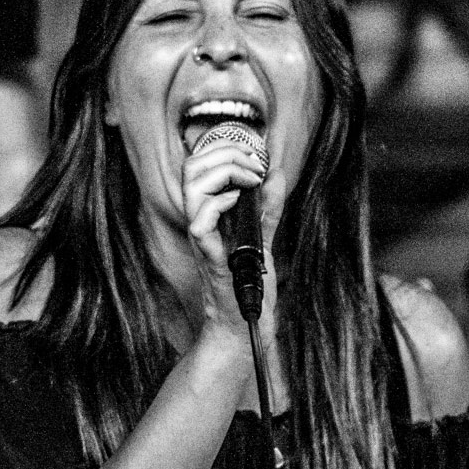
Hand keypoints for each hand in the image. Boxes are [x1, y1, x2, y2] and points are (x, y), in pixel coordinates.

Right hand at [181, 131, 279, 339]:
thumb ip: (268, 207)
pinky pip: (200, 222)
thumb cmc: (248, 281)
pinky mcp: (210, 256)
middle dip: (224, 152)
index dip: (223, 147)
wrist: (246, 321)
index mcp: (209, 212)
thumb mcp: (262, 235)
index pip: (198, 164)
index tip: (254, 155)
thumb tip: (277, 174)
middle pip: (191, 167)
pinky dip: (220, 203)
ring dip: (225, 172)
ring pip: (191, 187)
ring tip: (250, 180)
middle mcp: (200, 221)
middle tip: (254, 164)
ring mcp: (203, 238)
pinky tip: (239, 203)